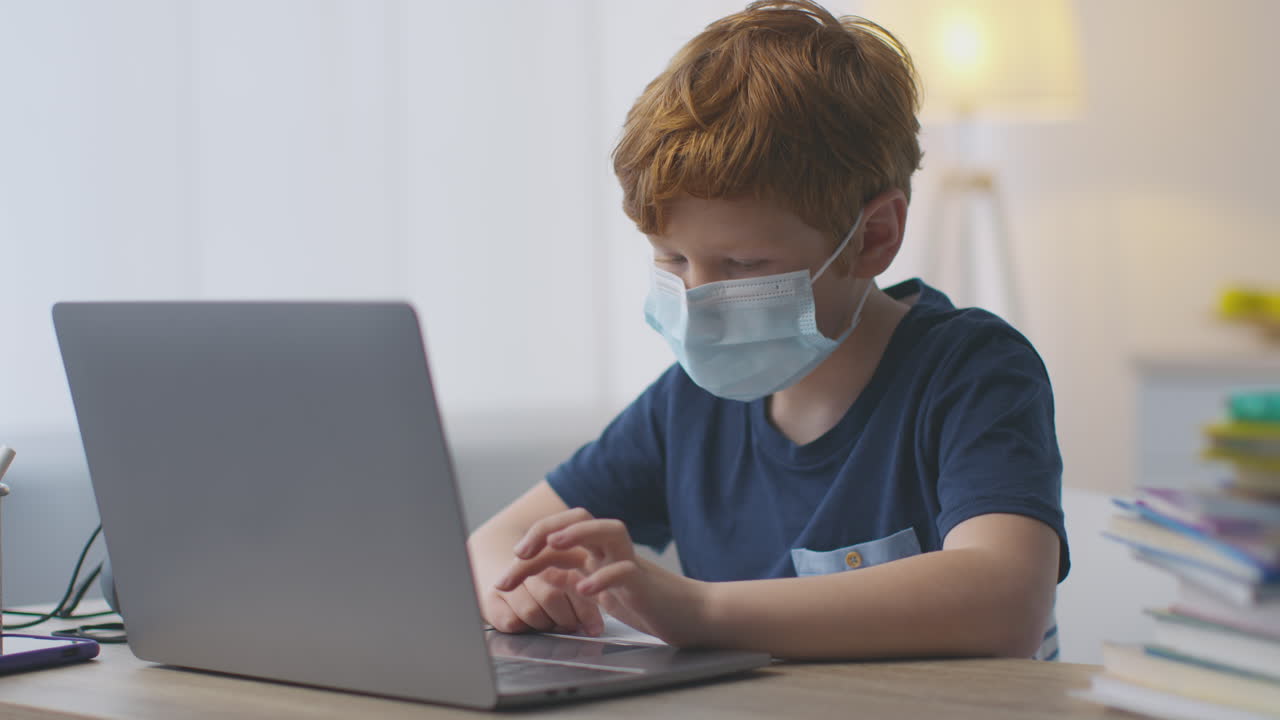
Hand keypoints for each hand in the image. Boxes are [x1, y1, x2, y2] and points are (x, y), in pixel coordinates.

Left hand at [493, 508, 707, 645]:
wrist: (693, 617)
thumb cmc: (648, 604)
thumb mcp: (601, 594)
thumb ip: (574, 581)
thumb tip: (545, 572)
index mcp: (597, 555)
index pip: (558, 539)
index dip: (529, 550)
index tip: (504, 576)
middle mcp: (611, 552)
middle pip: (579, 520)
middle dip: (545, 529)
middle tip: (520, 552)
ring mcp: (629, 563)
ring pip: (608, 530)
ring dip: (579, 532)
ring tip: (554, 544)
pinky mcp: (645, 583)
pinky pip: (625, 571)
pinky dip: (604, 578)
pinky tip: (586, 589)